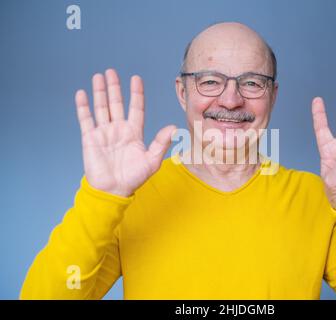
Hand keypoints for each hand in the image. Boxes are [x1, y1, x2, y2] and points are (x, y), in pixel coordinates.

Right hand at [75, 69, 175, 196]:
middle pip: (116, 103)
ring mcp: (104, 133)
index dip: (136, 93)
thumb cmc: (134, 177)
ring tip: (98, 76)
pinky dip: (83, 106)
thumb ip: (161, 143)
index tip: (136, 78)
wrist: (113, 190)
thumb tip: (174, 127)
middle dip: (114, 88)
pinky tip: (82, 93)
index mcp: (134, 133)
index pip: (136, 108)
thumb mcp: (152, 160)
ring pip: (101, 107)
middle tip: (111, 71)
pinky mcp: (90, 138)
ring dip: (100, 92)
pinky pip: (86, 119)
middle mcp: (119, 129)